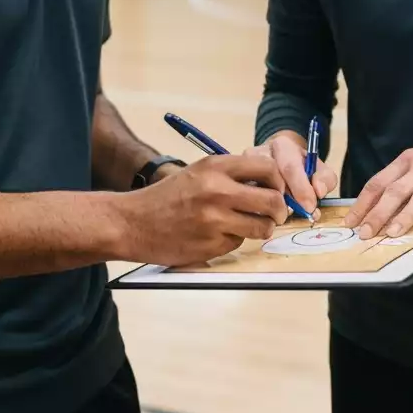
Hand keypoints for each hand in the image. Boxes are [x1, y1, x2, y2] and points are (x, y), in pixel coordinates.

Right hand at [119, 155, 289, 266]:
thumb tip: (270, 183)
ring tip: (249, 225)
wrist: (133, 222)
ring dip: (261, 229)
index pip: (267, 169)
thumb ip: (231, 174)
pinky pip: (239, 243)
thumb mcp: (198, 172)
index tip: (277, 190)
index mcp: (215, 167)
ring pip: (261, 227)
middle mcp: (217, 190)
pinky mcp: (210, 245)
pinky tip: (217, 235)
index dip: (279, 182)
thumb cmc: (167, 196)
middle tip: (276, 214)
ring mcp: (214, 220)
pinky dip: (234, 240)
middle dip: (279, 211)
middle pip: (272, 201)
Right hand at [248, 130, 337, 216]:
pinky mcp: (234, 184)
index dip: (301, 189)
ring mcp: (241, 169)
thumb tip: (318, 191)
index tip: (310, 207)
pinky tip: (268, 215)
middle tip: (295, 214)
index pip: (289, 167)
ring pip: (255, 195)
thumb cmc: (300, 167)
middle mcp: (257, 154)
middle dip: (286, 203)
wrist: (278, 161)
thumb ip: (325, 178)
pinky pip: (246, 204)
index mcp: (281, 146)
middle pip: (271, 183)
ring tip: (282, 213)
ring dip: (271, 211)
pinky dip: (259, 214)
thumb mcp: (319, 169)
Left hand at [343, 128, 412, 239]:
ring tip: (393, 233)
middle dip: (378, 213)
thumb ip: (400, 181)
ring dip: (406, 215)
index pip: (378, 182)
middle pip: (396, 191)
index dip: (363, 203)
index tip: (351, 221)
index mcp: (407, 161)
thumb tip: (375, 208)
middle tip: (365, 233)